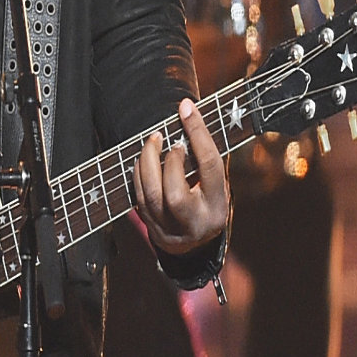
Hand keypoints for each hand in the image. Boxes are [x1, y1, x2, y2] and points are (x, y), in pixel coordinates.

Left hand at [132, 98, 229, 255]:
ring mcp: (171, 229)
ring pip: (151, 196)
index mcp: (217, 206)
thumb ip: (206, 159)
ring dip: (147, 163)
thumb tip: (190, 115)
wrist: (196, 248)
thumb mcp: (217, 186)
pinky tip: (142, 159)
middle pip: (175, 193)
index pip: (209, 166)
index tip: (186, 108)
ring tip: (152, 141)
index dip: (198, 134)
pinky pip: (139, 198)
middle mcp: (195, 222)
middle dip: (167, 161)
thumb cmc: (208, 203)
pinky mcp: (152, 229)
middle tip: (166, 139)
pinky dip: (138, 174)